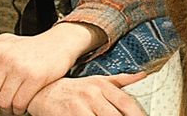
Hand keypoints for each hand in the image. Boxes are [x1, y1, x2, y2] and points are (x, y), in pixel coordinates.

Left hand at [0, 25, 97, 113]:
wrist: (59, 43)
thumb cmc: (31, 46)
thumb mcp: (7, 40)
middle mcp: (4, 57)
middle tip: (0, 102)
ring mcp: (19, 68)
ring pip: (3, 102)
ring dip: (7, 109)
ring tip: (12, 104)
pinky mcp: (35, 78)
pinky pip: (19, 104)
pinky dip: (19, 109)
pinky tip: (22, 105)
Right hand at [25, 71, 147, 115]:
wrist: (44, 92)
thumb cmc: (73, 89)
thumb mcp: (97, 81)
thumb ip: (120, 80)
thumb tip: (142, 74)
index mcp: (103, 86)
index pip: (126, 103)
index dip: (137, 115)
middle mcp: (92, 94)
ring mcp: (79, 106)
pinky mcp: (68, 115)